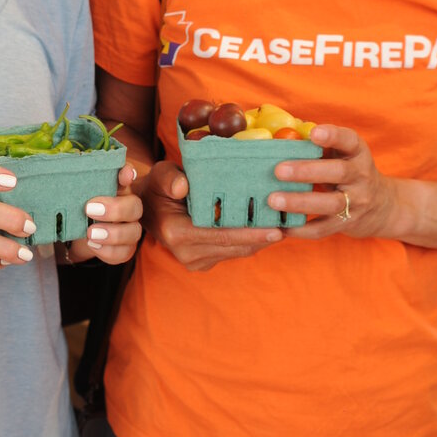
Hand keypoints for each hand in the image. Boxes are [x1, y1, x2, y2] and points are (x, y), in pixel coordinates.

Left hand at [67, 163, 142, 265]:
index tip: (123, 175)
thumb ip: (80, 181)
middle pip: (135, 207)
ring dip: (112, 234)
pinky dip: (108, 251)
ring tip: (90, 233)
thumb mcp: (78, 192)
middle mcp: (129, 207)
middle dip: (115, 209)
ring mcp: (130, 229)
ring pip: (133, 232)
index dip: (127, 174)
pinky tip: (93, 246)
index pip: (127, 175)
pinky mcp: (125, 249)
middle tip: (89, 209)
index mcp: (118, 188)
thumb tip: (71, 165)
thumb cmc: (81, 205)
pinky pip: (123, 253)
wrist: (79, 232)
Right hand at [143, 158, 282, 272]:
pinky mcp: (203, 262)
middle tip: (291, 226)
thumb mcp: (159, 175)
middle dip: (263, 238)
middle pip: (234, 247)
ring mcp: (194, 261)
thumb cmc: (157, 188)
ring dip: (259, 241)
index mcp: (177, 233)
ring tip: (285, 227)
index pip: (221, 235)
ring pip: (237, 253)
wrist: (146, 209)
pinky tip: (267, 229)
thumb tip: (184, 186)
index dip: (250, 233)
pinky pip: (232, 253)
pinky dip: (249, 242)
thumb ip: (170, 178)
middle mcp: (186, 253)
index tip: (277, 229)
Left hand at [269, 124, 396, 239]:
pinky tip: (281, 227)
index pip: (349, 140)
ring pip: (330, 203)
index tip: (314, 133)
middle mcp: (361, 176)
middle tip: (279, 170)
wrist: (381, 205)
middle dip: (307, 171)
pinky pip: (323, 229)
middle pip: (338, 172)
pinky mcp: (347, 223)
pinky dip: (301, 229)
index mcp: (357, 153)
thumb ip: (316, 145)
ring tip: (274, 200)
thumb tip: (279, 135)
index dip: (333, 136)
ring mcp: (356, 202)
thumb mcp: (341, 153)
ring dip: (300, 202)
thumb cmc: (347, 170)